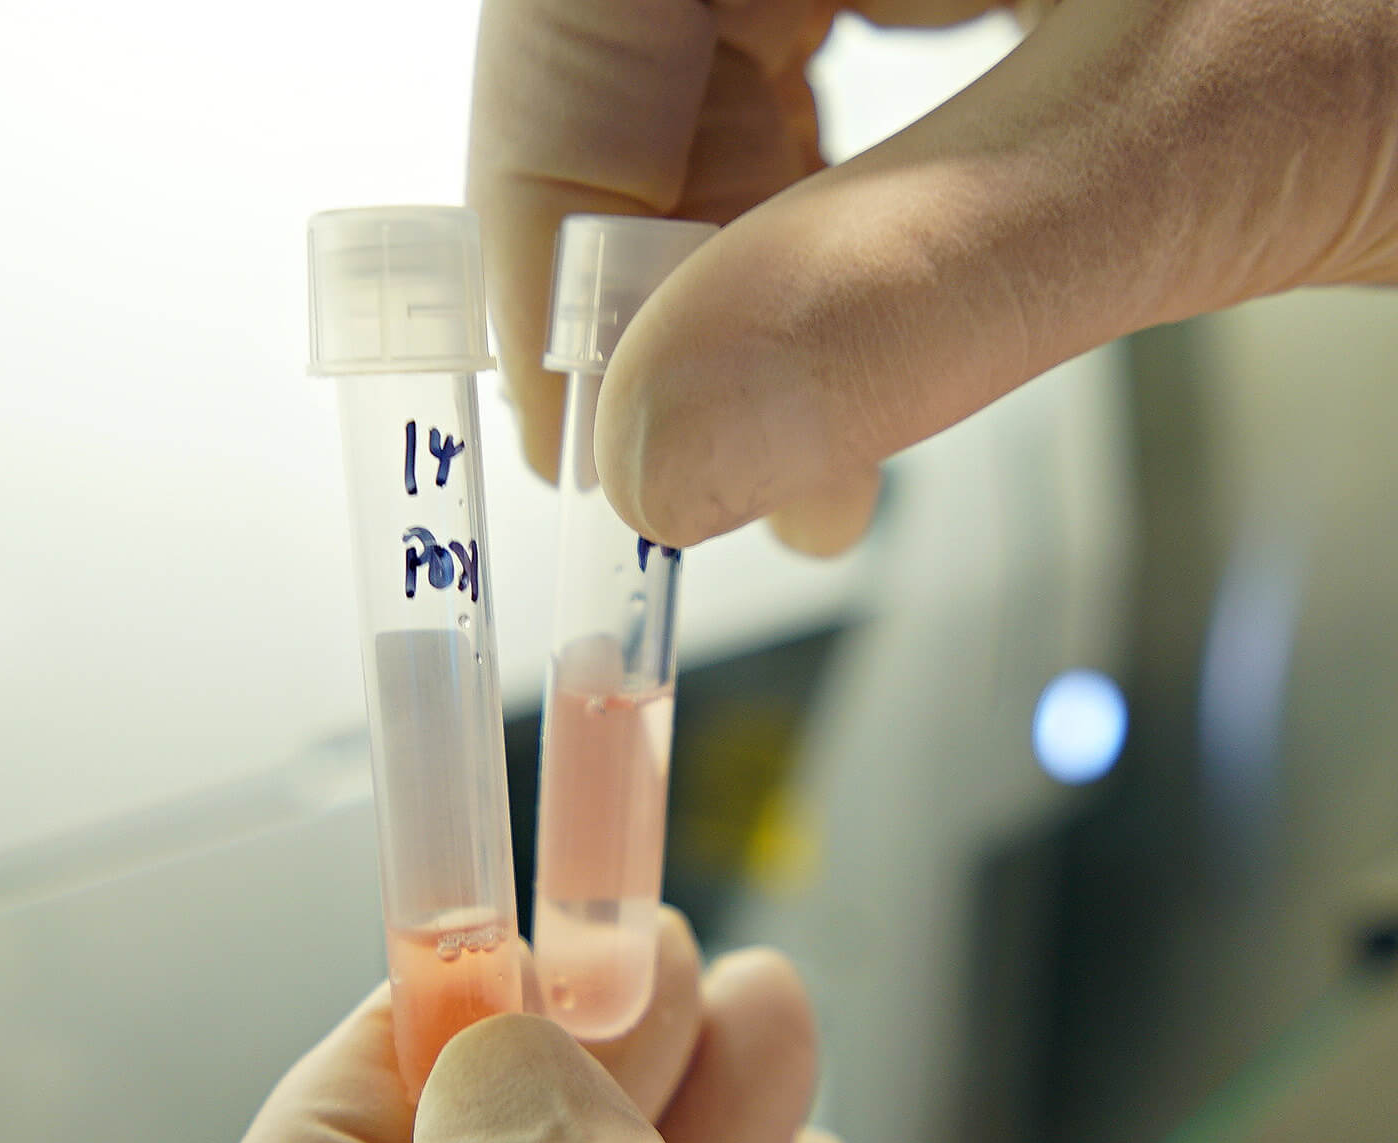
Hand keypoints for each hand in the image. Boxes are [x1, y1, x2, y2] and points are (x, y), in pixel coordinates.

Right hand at [470, 0, 1397, 555]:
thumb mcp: (1216, 140)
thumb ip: (929, 287)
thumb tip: (671, 450)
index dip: (553, 214)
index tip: (583, 428)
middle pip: (640, 37)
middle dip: (659, 281)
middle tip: (698, 471)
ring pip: (722, 72)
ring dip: (741, 285)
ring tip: (810, 460)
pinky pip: (822, 80)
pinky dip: (825, 233)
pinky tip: (866, 330)